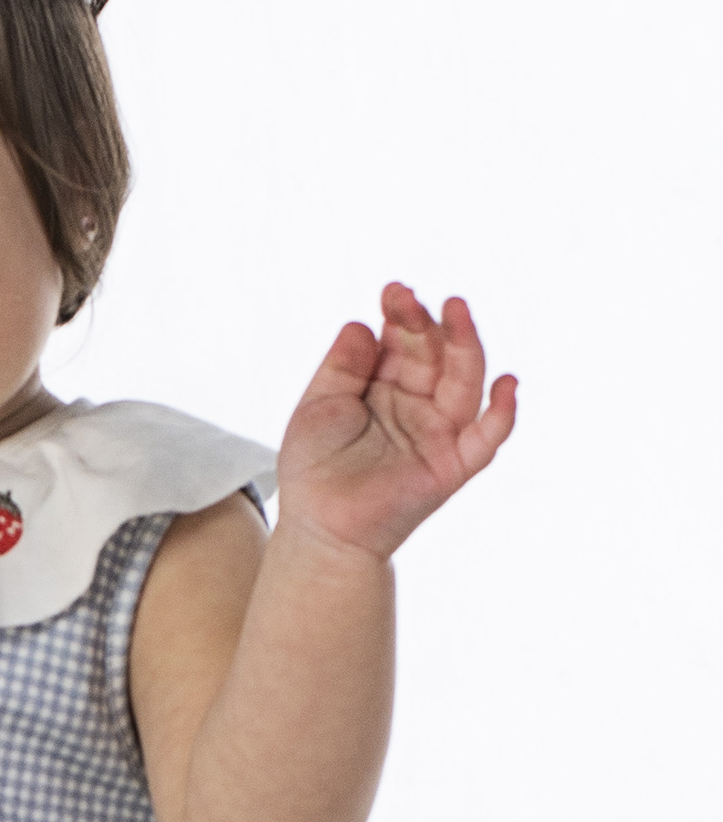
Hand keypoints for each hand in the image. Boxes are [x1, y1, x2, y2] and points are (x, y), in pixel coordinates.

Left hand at [276, 285, 515, 563]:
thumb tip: (361, 324)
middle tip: (410, 299)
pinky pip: (488, 437)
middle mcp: (417, 403)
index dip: (401, 315)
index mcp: (386, 386)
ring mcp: (439, 432)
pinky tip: (507, 384)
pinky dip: (503, 413)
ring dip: (466, 345)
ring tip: (457, 311)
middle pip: (436, 353)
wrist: (320, 528)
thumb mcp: (318, 407)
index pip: (404, 341)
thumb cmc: (314, 470)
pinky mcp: (453, 465)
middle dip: (427, 323)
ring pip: (465, 382)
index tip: (393, 293)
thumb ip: (342, 367)